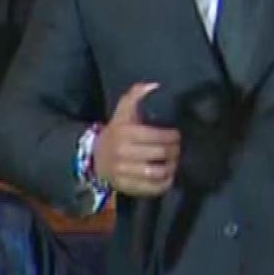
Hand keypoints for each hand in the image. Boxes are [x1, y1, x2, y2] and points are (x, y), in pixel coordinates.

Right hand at [95, 82, 179, 196]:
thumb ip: (136, 94)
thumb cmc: (116, 131)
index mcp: (124, 133)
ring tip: (175, 162)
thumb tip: (154, 85)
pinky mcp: (126, 187)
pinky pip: (151, 189)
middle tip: (178, 149)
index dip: (172, 136)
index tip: (176, 135)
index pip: (156, 136)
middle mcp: (123, 153)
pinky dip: (164, 184)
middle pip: (160, 154)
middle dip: (174, 151)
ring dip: (171, 167)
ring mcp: (123, 172)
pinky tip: (168, 176)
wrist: (94, 156)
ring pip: (157, 173)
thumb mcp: (123, 110)